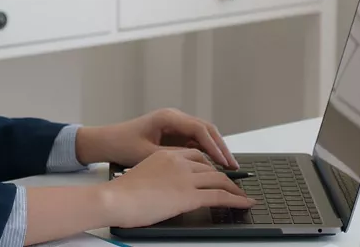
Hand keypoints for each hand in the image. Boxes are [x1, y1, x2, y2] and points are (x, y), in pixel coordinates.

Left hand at [77, 108, 237, 167]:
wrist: (105, 142)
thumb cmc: (122, 145)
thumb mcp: (149, 154)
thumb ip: (174, 157)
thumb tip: (199, 165)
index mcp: (168, 117)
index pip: (200, 130)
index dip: (215, 147)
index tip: (225, 162)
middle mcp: (174, 117)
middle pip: (206, 130)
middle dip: (221, 147)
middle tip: (233, 165)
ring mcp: (174, 124)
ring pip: (202, 135)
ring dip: (215, 150)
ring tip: (227, 167)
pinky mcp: (172, 133)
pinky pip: (194, 140)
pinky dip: (204, 152)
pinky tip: (211, 166)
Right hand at [98, 148, 254, 227]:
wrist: (114, 199)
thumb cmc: (120, 193)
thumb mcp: (142, 177)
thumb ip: (158, 178)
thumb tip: (164, 190)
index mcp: (166, 156)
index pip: (196, 156)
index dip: (210, 165)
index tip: (217, 172)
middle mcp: (179, 162)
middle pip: (210, 167)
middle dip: (226, 176)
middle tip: (236, 186)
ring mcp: (186, 178)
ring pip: (220, 180)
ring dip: (235, 189)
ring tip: (244, 197)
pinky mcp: (189, 195)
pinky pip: (220, 195)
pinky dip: (236, 199)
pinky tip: (244, 203)